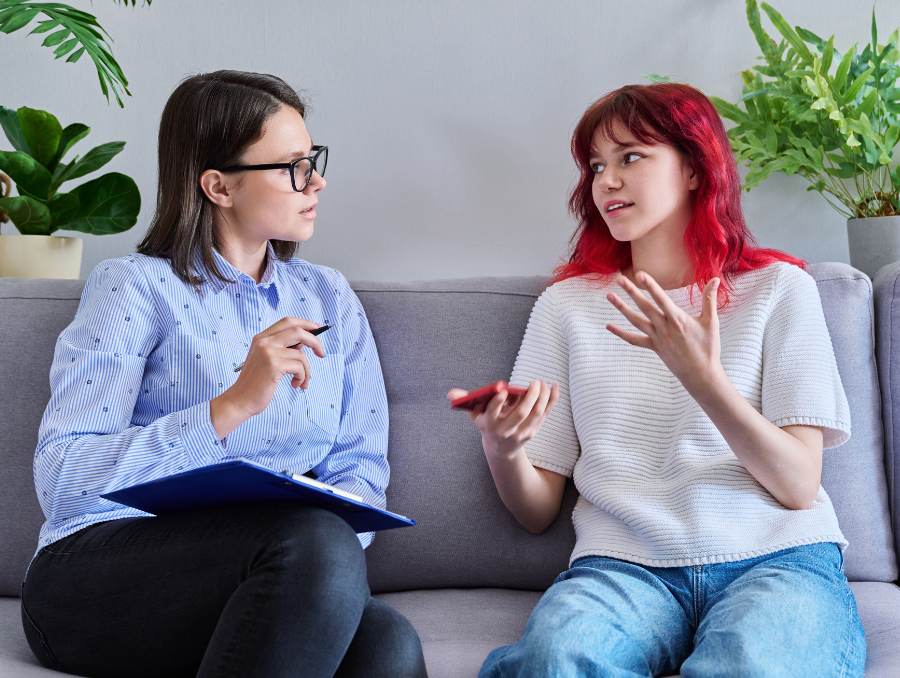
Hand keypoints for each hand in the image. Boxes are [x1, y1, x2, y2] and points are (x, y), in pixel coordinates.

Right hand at [223, 317, 326, 417]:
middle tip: (321, 354)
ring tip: (301, 382)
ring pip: (301, 355)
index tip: (317, 330)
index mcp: (261, 338)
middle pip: (298, 331)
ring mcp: (268, 352)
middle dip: (315, 341)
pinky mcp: (274, 365)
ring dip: (307, 371)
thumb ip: (283, 349)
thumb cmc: (256, 383)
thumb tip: (305, 343)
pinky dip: (302, 378)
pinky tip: (295, 385)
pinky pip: (300, 367)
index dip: (305, 324)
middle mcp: (264, 341)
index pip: (287, 321)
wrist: (240, 400)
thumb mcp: (267, 360)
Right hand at [447, 380, 558, 459]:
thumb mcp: (474, 415)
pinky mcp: (533, 431)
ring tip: (542, 383)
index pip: (493, 413)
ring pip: (536, 414)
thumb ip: (466, 401)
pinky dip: (551, 401)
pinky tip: (554, 388)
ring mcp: (521, 433)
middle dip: (529, 397)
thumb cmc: (487, 424)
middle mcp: (506, 430)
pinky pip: (545, 415)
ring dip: (542, 398)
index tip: (504, 390)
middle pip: (520, 414)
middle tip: (534, 382)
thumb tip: (451, 393)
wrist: (500, 449)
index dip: (498, 402)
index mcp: (489, 424)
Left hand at [606, 271, 722, 392]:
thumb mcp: (711, 321)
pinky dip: (620, 333)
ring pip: (635, 320)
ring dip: (621, 308)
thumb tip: (716, 279)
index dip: (650, 285)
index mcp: (677, 319)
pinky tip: (608, 326)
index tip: (639, 274)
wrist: (700, 374)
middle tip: (619, 279)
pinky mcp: (653, 347)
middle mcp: (664, 327)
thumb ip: (710, 299)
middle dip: (631, 291)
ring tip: (609, 296)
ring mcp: (656, 337)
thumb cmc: (708, 347)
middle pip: (644, 306)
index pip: (661, 298)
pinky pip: (633, 340)